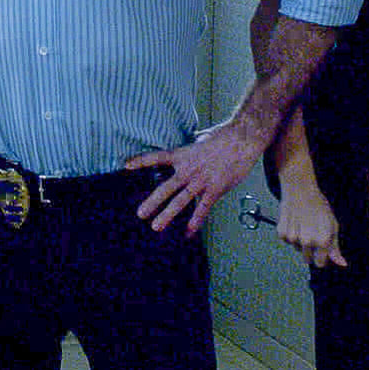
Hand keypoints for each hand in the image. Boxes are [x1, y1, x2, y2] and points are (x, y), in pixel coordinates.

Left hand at [125, 115, 270, 236]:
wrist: (242, 139)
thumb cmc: (224, 137)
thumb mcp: (201, 139)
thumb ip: (193, 147)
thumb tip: (191, 144)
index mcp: (183, 155)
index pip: (158, 157)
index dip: (141, 160)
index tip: (126, 165)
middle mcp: (188, 169)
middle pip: (166, 187)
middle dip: (152, 202)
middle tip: (140, 214)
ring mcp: (201, 180)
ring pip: (180, 201)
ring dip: (167, 215)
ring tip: (156, 226)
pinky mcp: (215, 188)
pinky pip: (203, 207)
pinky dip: (196, 220)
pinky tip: (189, 232)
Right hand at [277, 182, 346, 267]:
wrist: (300, 190)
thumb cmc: (318, 205)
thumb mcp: (333, 225)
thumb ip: (335, 247)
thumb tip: (341, 263)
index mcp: (322, 241)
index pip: (320, 264)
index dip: (321, 258)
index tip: (321, 251)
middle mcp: (307, 242)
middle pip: (307, 259)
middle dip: (311, 251)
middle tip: (312, 235)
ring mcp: (293, 238)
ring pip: (297, 249)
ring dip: (300, 241)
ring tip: (303, 225)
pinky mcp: (282, 233)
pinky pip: (287, 241)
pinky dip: (290, 235)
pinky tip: (294, 223)